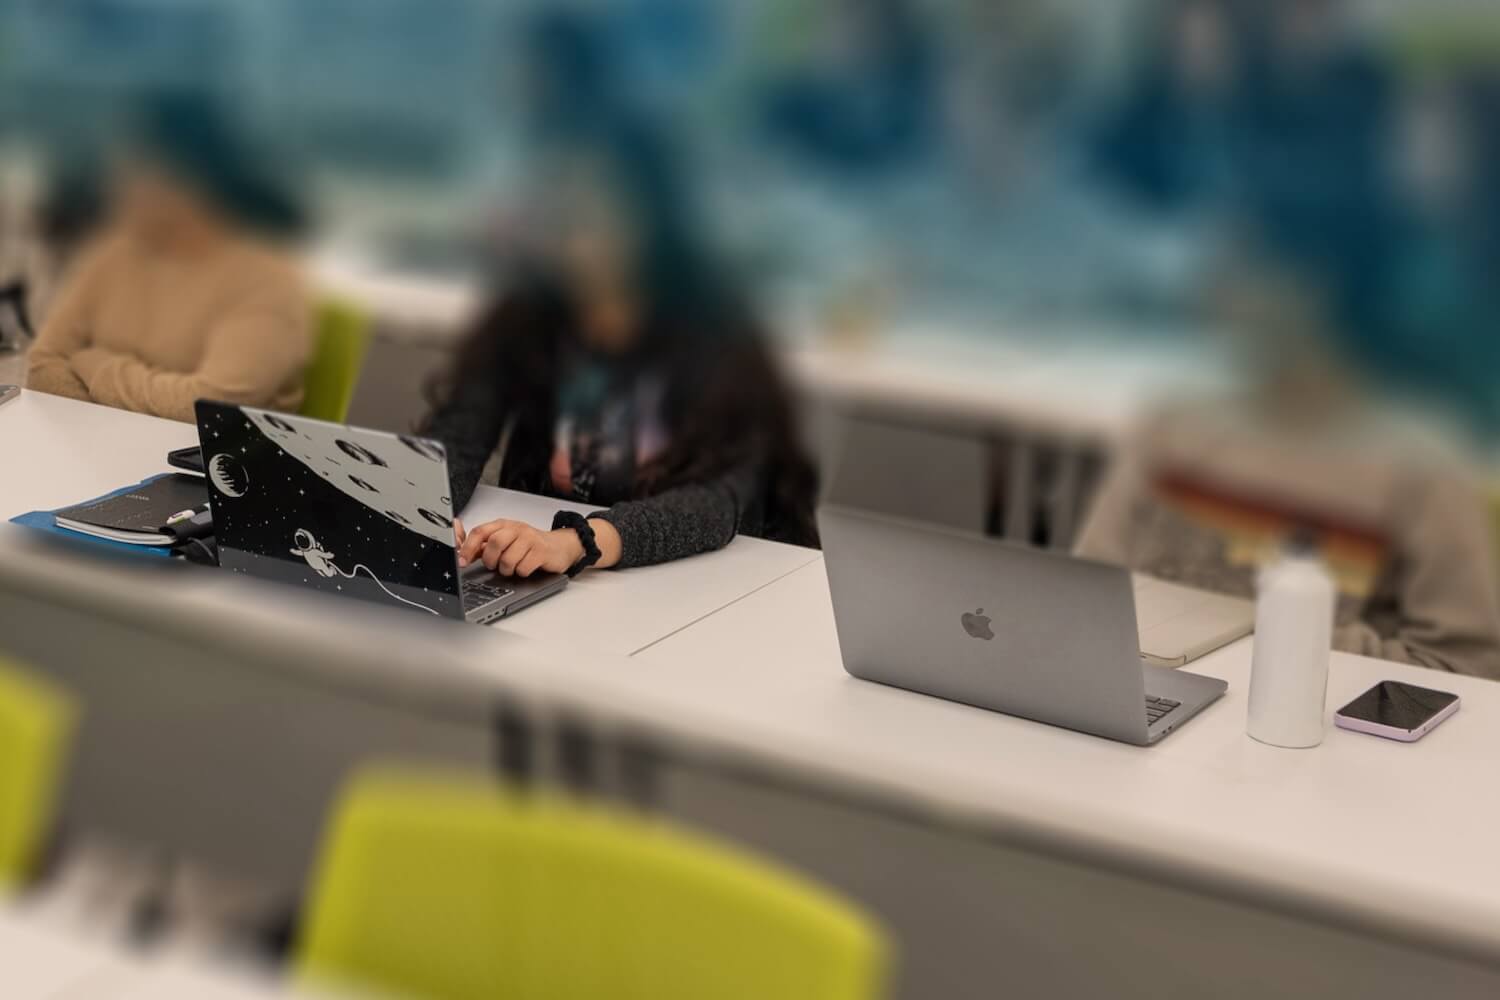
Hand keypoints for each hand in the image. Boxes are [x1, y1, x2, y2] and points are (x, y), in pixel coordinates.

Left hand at [455, 518, 583, 576]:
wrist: (559, 546)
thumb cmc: (529, 544)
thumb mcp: (506, 540)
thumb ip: (484, 546)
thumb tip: (462, 551)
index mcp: (503, 525)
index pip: (480, 532)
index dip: (468, 548)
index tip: (463, 562)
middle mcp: (516, 529)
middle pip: (494, 544)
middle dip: (491, 560)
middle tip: (495, 565)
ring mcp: (530, 539)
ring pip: (508, 559)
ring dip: (507, 569)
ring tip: (512, 567)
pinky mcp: (541, 552)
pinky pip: (523, 568)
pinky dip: (521, 572)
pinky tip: (526, 567)